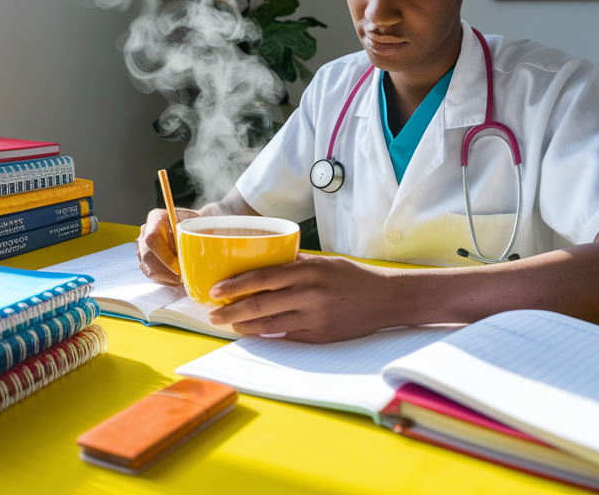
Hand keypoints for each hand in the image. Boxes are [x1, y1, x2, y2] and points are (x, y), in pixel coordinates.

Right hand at [136, 207, 196, 285]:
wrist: (189, 225)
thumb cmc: (194, 224)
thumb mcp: (196, 224)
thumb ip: (192, 236)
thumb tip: (190, 255)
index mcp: (156, 218)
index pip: (153, 239)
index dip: (165, 256)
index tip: (179, 267)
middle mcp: (145, 231)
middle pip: (148, 256)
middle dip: (166, 271)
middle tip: (182, 277)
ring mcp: (142, 245)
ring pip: (148, 268)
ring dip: (166, 277)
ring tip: (181, 279)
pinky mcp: (143, 258)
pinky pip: (149, 273)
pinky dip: (163, 279)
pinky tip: (175, 279)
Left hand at [207, 255, 397, 342]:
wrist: (385, 299)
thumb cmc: (351, 277)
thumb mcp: (323, 262)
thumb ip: (294, 264)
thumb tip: (261, 264)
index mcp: (307, 271)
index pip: (261, 278)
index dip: (235, 286)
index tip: (214, 290)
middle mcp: (309, 294)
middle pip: (259, 306)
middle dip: (231, 311)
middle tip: (213, 315)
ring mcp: (314, 318)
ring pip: (269, 326)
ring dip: (245, 326)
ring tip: (230, 324)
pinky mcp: (320, 336)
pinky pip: (287, 336)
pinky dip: (269, 334)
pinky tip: (256, 332)